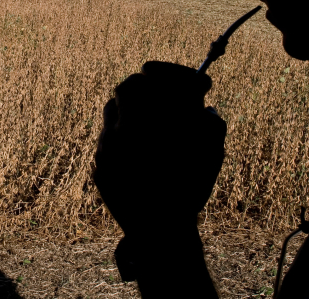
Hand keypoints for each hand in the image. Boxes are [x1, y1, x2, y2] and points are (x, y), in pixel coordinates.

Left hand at [93, 61, 226, 236]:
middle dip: (145, 87)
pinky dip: (122, 137)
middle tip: (159, 93)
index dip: (166, 74)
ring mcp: (105, 148)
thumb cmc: (190, 190)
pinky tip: (138, 148)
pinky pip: (107, 139)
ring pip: (112, 111)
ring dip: (130, 110)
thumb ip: (210, 123)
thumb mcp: (210, 154)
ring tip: (149, 120)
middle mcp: (122, 131)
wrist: (159, 234)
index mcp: (150, 121)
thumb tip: (204, 105)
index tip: (180, 81)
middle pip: (126, 88)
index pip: (148, 76)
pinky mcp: (98, 166)